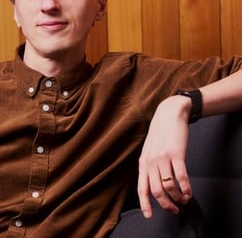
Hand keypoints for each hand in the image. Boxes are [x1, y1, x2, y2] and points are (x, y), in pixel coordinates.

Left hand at [137, 95, 192, 217]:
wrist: (168, 115)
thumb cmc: (160, 134)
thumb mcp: (149, 149)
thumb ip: (149, 165)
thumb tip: (152, 184)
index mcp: (143, 162)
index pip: (141, 187)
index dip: (145, 203)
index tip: (149, 215)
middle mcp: (151, 161)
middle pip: (156, 191)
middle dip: (166, 205)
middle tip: (174, 210)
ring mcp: (163, 158)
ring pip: (169, 187)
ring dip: (178, 198)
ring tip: (183, 200)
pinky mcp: (176, 154)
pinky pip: (181, 177)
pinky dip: (186, 189)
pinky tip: (189, 193)